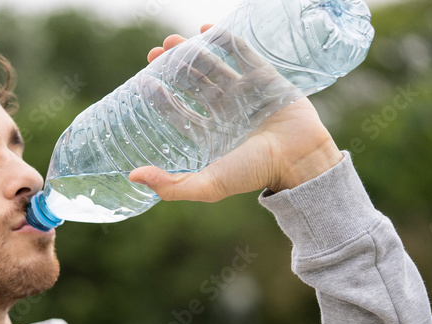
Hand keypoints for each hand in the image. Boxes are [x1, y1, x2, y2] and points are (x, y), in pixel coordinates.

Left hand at [129, 25, 342, 198]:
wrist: (298, 159)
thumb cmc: (255, 173)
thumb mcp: (208, 186)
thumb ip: (171, 186)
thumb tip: (132, 176)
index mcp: (210, 135)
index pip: (179, 112)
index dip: (160, 97)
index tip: (142, 82)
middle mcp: (225, 112)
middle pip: (193, 84)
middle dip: (174, 68)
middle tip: (155, 52)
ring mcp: (245, 93)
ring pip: (214, 66)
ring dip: (193, 52)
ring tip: (173, 40)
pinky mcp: (265, 78)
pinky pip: (242, 54)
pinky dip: (225, 40)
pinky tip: (206, 29)